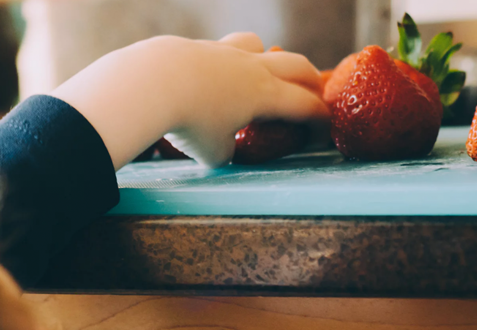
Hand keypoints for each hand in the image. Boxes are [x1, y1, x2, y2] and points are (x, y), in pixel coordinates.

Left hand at [50, 32, 327, 168]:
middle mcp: (252, 68)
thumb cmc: (189, 122)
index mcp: (265, 95)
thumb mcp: (213, 153)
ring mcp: (224, 52)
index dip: (320, 119)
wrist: (152, 83)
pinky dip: (227, 61)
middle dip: (309, 80)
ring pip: (258, 45)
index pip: (305, 105)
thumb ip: (225, 151)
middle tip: (313, 92)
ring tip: (262, 73)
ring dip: (268, 58)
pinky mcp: (198, 47)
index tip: (324, 129)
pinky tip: (213, 75)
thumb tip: (223, 149)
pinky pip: (222, 49)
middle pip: (295, 65)